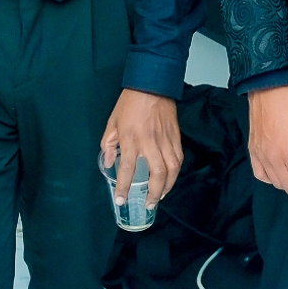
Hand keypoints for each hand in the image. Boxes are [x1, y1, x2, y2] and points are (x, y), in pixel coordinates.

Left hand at [100, 91, 181, 210]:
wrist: (152, 85)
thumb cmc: (129, 103)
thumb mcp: (112, 122)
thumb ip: (109, 144)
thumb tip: (108, 162)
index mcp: (131, 138)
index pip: (126, 168)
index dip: (123, 187)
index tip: (121, 200)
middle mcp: (150, 142)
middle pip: (156, 174)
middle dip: (154, 193)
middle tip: (148, 204)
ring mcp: (165, 140)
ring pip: (172, 169)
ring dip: (167, 186)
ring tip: (160, 196)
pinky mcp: (176, 137)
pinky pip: (178, 159)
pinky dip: (175, 172)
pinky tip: (170, 179)